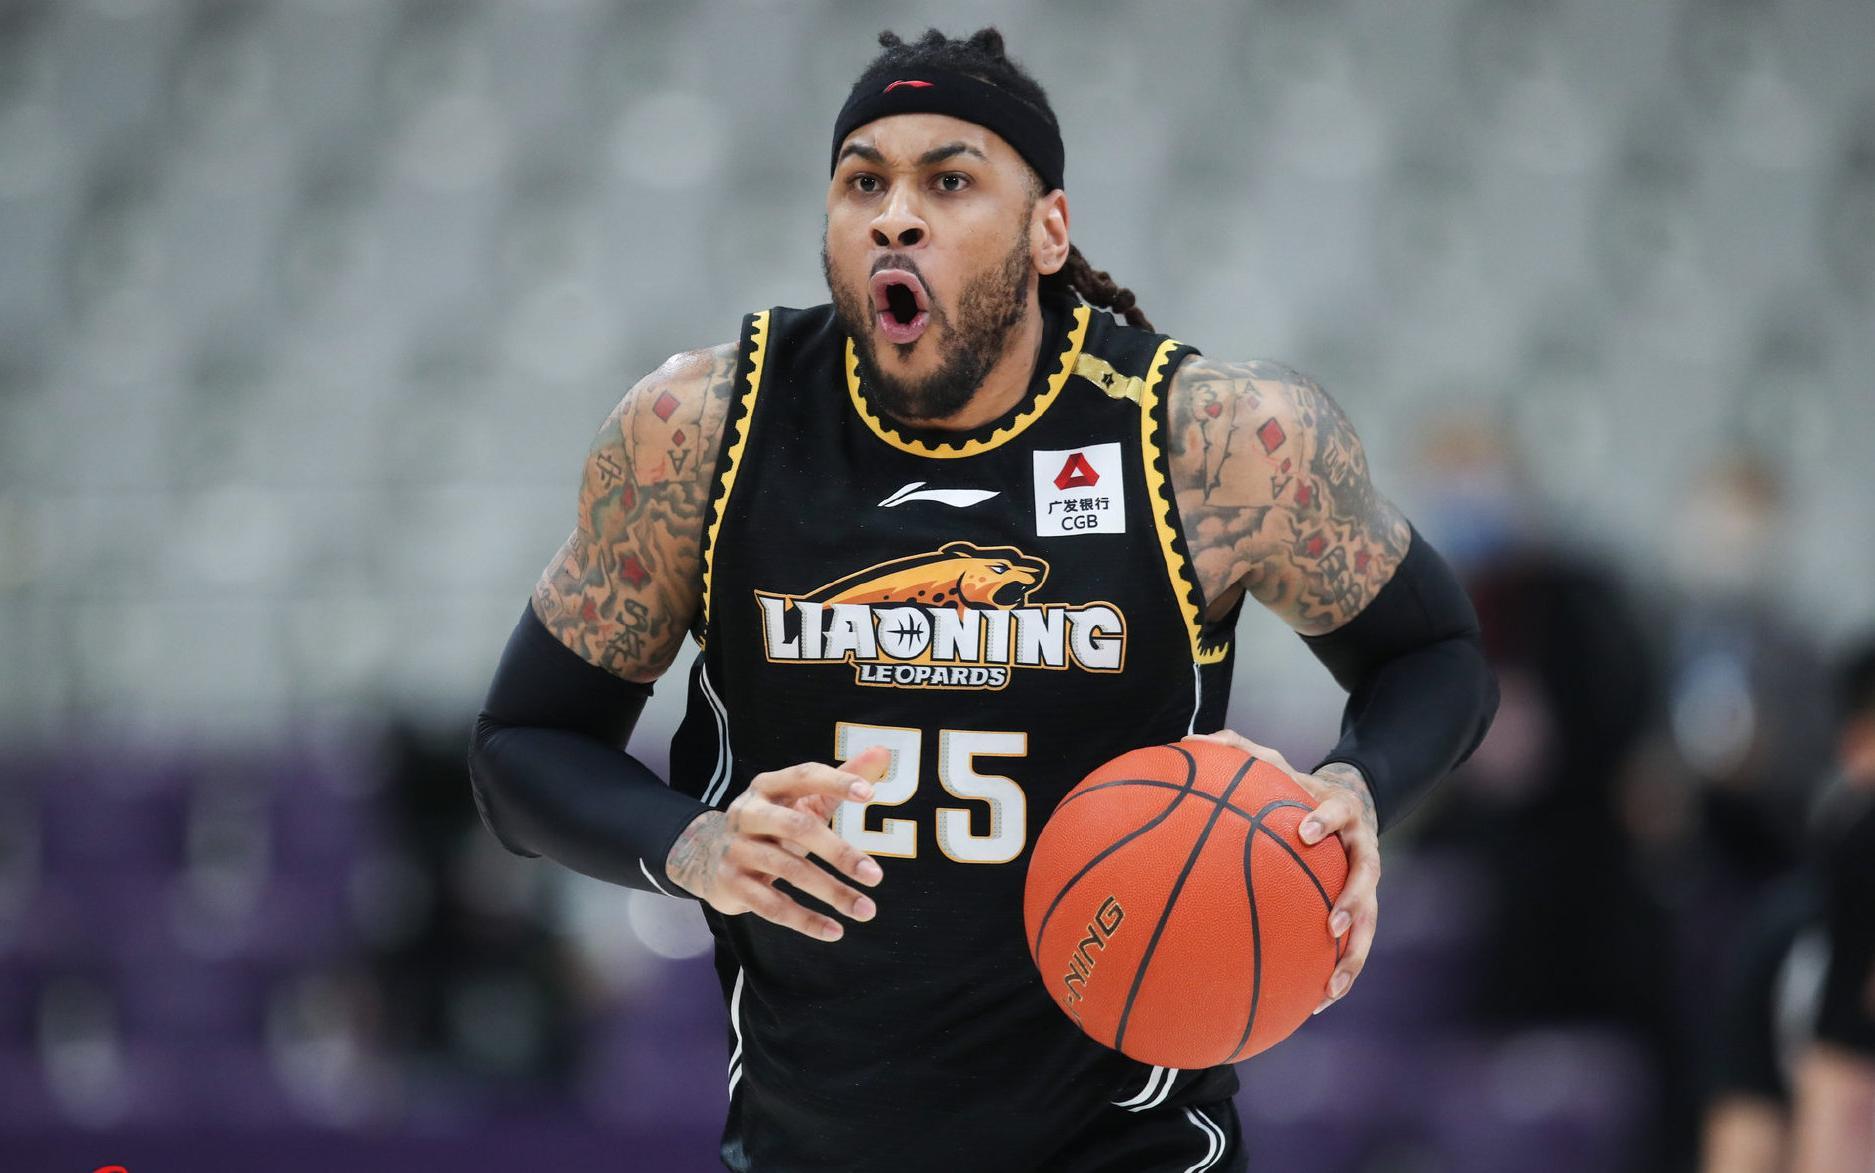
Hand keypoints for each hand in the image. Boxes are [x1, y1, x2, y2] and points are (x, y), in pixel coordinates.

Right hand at [664, 747, 890, 940]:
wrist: (702, 854)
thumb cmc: (770, 824)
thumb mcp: (800, 799)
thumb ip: (841, 778)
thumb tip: (884, 752)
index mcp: (768, 787)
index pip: (804, 776)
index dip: (836, 782)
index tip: (869, 794)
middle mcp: (748, 814)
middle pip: (798, 828)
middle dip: (839, 852)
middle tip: (876, 875)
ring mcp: (737, 850)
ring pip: (788, 871)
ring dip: (831, 893)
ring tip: (866, 910)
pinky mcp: (731, 884)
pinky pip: (771, 905)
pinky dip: (805, 920)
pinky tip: (834, 931)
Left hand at [1188, 730, 1379, 1014]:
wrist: (1351, 802)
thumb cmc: (1296, 787)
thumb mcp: (1274, 765)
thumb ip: (1237, 750)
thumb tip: (1189, 738)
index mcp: (1341, 813)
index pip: (1340, 811)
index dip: (1326, 819)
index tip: (1307, 832)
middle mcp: (1361, 850)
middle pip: (1368, 878)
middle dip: (1353, 902)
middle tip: (1331, 925)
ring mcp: (1366, 884)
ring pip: (1369, 923)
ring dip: (1353, 955)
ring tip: (1331, 986)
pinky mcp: (1362, 911)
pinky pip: (1354, 947)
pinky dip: (1338, 974)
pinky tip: (1315, 1004)